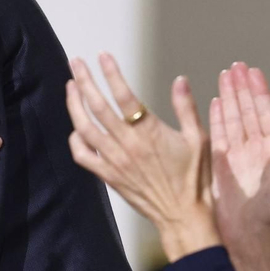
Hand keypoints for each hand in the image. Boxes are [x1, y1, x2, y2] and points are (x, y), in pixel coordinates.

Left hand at [65, 53, 218, 261]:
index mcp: (150, 133)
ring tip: (70, 86)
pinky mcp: (108, 176)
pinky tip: (75, 127)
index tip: (102, 56)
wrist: (182, 215)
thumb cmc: (194, 178)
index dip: (111, 74)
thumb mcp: (198, 139)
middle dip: (84, 81)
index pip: (124, 96)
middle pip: (98, 107)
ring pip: (85, 128)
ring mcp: (114, 161)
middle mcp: (127, 145)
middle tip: (75, 63)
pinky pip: (83, 156)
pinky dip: (75, 139)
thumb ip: (186, 107)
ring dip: (74, 105)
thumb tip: (180, 79)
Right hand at [209, 62, 269, 270]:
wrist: (249, 232)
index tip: (253, 71)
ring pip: (232, 117)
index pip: (266, 111)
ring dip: (228, 97)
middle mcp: (255, 147)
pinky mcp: (220, 163)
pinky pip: (218, 134)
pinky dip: (217, 117)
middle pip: (248, 109)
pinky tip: (215, 102)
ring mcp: (237, 154)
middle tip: (236, 66)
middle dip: (242, 87)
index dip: (260, 90)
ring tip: (224, 76)